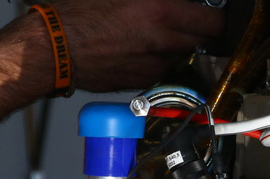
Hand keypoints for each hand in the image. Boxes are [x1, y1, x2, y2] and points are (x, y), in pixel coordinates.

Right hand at [49, 0, 224, 92]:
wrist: (54, 47)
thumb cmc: (78, 13)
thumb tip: (173, 2)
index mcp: (160, 11)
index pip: (212, 21)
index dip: (215, 17)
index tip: (212, 13)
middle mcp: (162, 40)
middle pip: (203, 41)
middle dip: (200, 30)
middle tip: (190, 20)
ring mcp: (155, 64)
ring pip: (182, 55)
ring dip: (178, 45)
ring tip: (156, 32)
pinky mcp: (144, 81)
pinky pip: (163, 68)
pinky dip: (160, 59)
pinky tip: (140, 47)